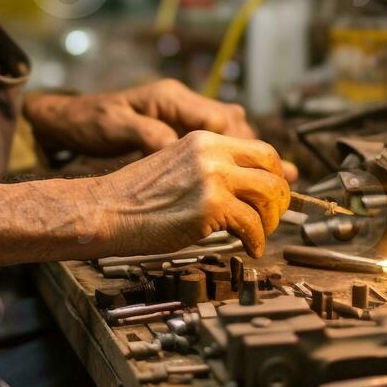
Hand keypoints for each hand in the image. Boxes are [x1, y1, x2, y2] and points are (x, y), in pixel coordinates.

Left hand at [26, 79, 296, 177]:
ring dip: (248, 152)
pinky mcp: (175, 128)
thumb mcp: (117, 128)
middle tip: (285, 176)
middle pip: (232, 124)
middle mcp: (181, 102)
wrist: (71, 120)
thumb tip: (181, 150)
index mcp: (171, 99)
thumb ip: (150, 137)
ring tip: (275, 178)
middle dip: (258, 150)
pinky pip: (212, 137)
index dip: (245, 145)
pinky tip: (243, 173)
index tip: (266, 168)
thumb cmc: (91, 123)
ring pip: (227, 130)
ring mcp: (180, 114)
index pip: (220, 120)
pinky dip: (231, 153)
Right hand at [92, 131, 292, 257]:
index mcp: (204, 139)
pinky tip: (249, 248)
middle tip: (273, 215)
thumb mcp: (178, 165)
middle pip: (272, 169)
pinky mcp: (211, 206)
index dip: (274, 174)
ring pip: (268, 195)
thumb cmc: (135, 196)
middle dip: (279, 196)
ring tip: (260, 233)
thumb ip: (210, 168)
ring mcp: (213, 177)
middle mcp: (212, 152)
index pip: (260, 148)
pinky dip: (256, 240)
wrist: (107, 208)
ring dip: (270, 220)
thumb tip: (243, 187)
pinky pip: (252, 225)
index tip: (273, 193)